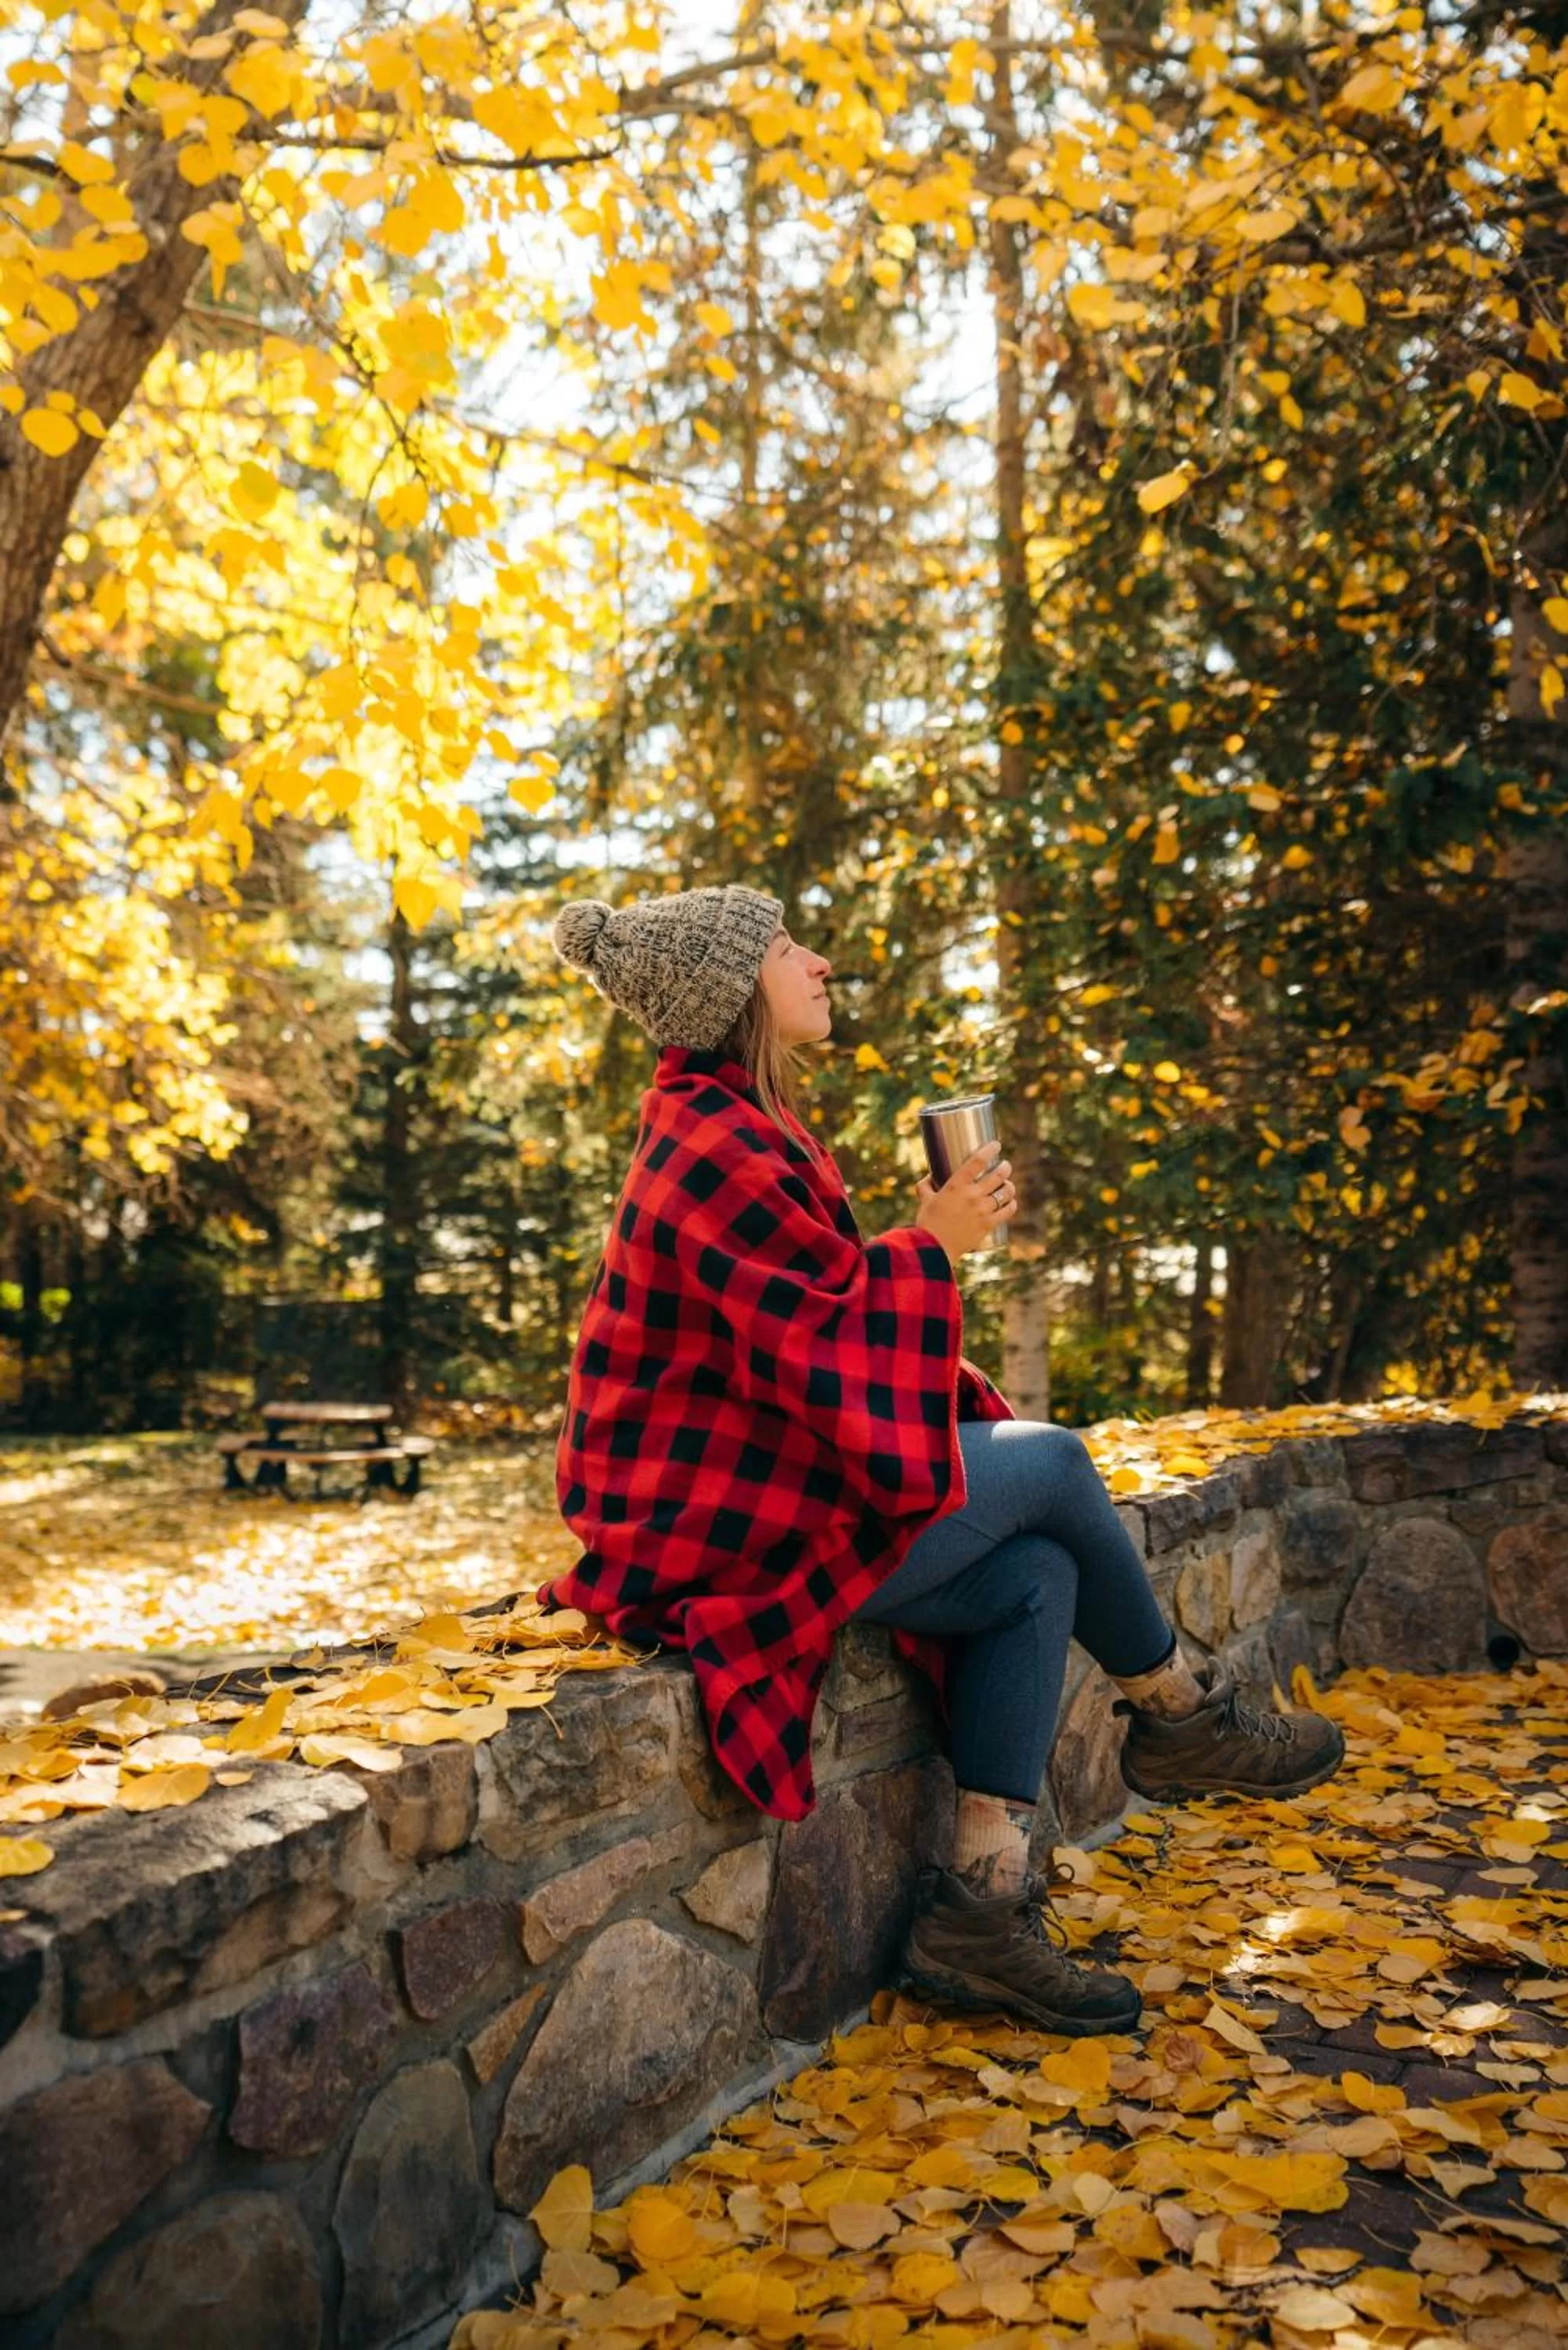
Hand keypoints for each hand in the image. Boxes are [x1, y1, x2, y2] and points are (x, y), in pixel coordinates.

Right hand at [914, 1141, 1015, 1263]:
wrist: (934, 1249)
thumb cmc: (927, 1224)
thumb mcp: (924, 1200)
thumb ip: (926, 1186)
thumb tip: (929, 1177)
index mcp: (956, 1185)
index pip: (978, 1160)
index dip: (990, 1149)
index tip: (996, 1144)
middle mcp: (972, 1195)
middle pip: (998, 1175)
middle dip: (1005, 1167)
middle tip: (1005, 1166)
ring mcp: (982, 1210)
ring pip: (1005, 1192)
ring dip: (1009, 1185)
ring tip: (1008, 1184)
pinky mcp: (988, 1224)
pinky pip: (1007, 1211)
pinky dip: (1011, 1204)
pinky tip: (1011, 1202)